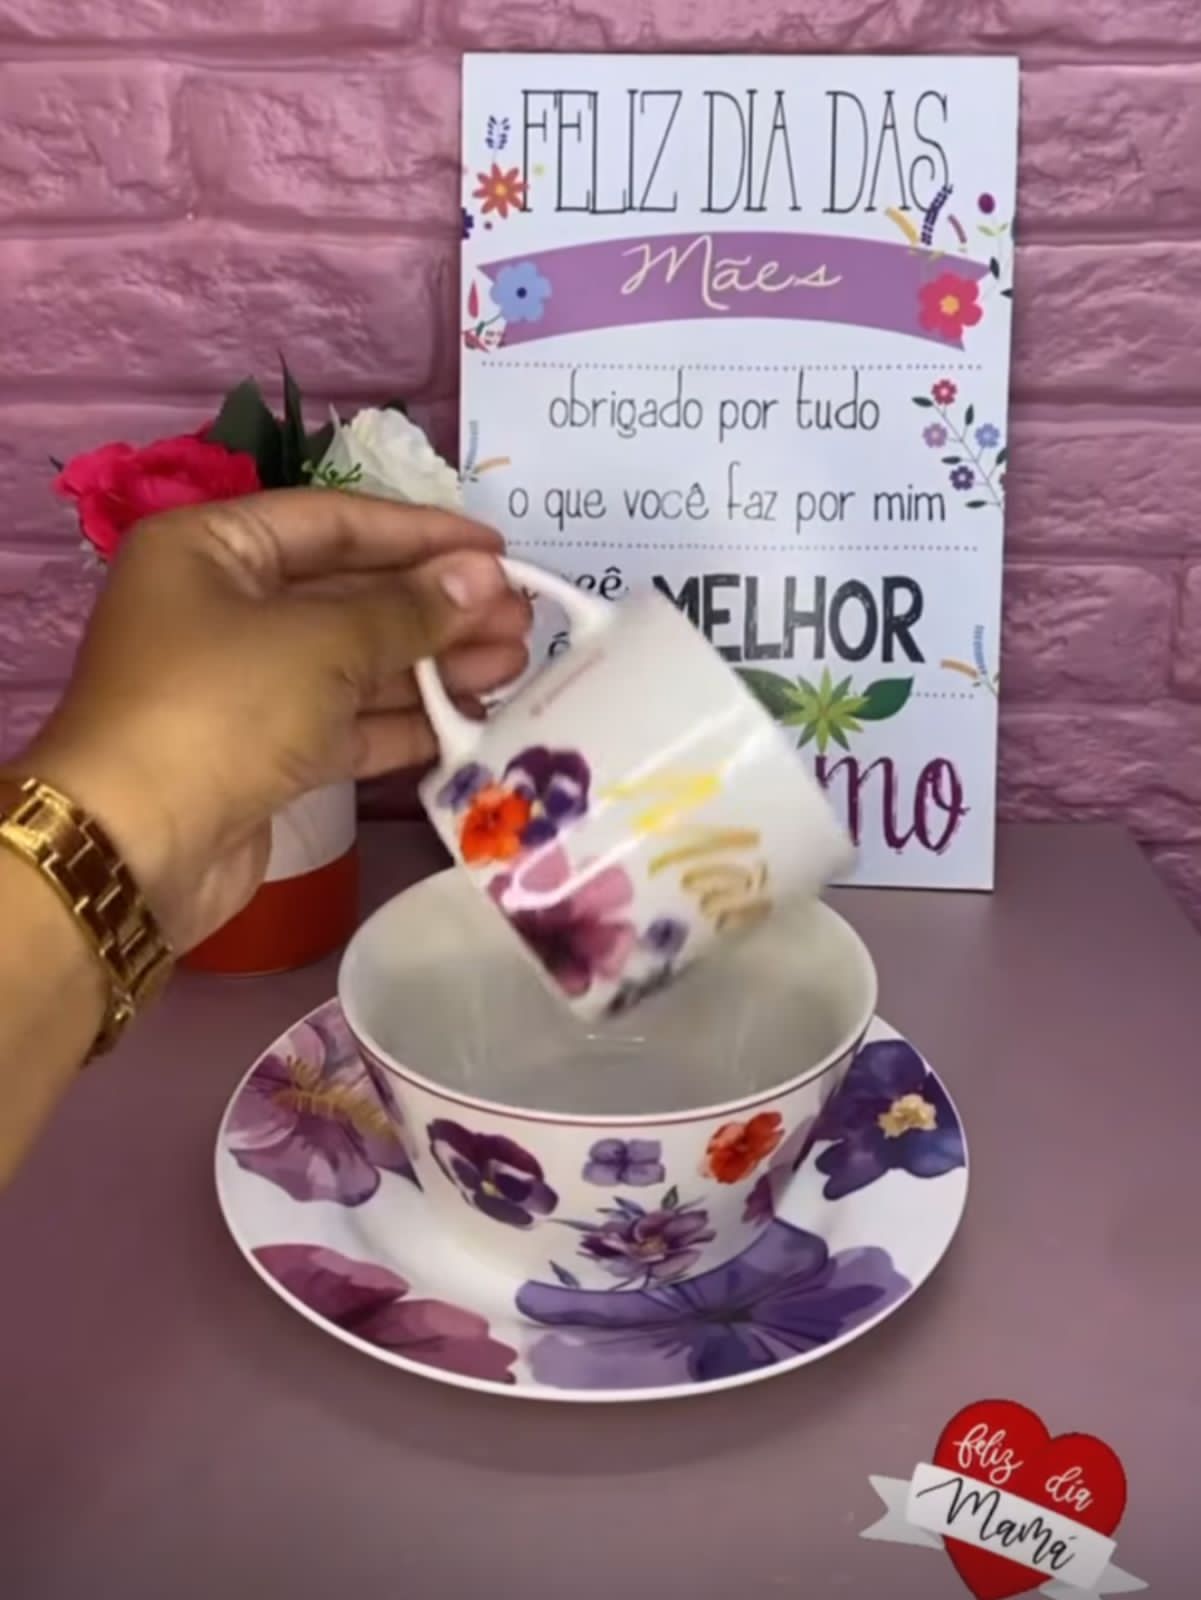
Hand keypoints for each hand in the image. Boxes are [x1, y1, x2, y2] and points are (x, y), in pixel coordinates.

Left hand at [17, 490, 529, 949]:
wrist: (135, 849)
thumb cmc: (219, 711)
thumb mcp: (322, 644)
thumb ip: (409, 610)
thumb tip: (485, 577)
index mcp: (212, 549)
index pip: (334, 522)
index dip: (422, 534)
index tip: (498, 549)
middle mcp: (223, 607)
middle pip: (350, 593)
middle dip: (438, 608)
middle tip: (521, 621)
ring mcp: (244, 685)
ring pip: (355, 662)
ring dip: (433, 665)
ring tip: (514, 668)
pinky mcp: (264, 752)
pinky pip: (346, 722)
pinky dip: (405, 721)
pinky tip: (471, 721)